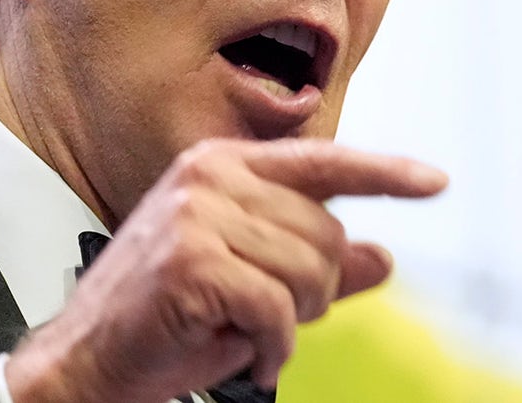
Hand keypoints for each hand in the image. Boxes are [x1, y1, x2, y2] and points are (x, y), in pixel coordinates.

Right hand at [5, 138, 446, 402]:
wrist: (86, 360)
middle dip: (314, 290)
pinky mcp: (192, 262)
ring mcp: (197, 215)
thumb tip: (384, 258)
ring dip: (292, 321)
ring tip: (248, 330)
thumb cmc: (164, 319)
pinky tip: (248, 354)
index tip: (434, 181)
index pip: (321, 161)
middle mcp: (209, 177)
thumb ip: (315, 265)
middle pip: (327, 233)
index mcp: (222, 168)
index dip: (384, 172)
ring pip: (309, 272)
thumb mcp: (252, 284)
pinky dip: (274, 348)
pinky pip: (279, 310)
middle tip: (267, 314)